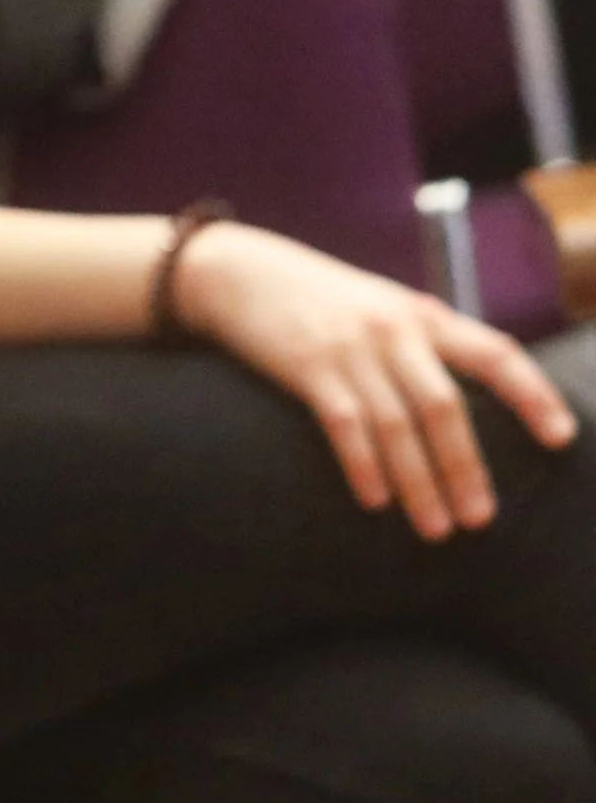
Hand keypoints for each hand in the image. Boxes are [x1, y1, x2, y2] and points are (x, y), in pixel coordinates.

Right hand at [174, 221, 577, 538]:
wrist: (242, 274)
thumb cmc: (321, 301)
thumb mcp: (384, 309)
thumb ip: (425, 345)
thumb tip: (468, 406)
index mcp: (425, 316)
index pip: (495, 354)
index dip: (532, 396)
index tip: (560, 439)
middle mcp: (394, 331)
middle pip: (445, 408)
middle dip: (466, 469)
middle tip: (480, 519)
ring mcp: (350, 349)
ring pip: (397, 426)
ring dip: (420, 483)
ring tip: (435, 528)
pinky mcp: (307, 367)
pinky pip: (344, 425)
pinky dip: (363, 466)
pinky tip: (377, 501)